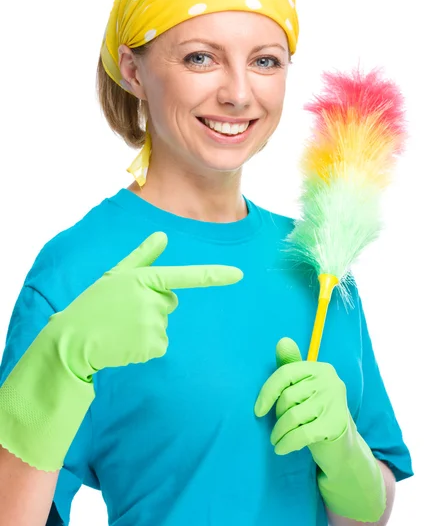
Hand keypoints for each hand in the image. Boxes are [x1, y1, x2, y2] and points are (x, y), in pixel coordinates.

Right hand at [56, 230, 242, 373]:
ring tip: (120, 328)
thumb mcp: (116, 275)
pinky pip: (160, 345)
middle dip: (153, 305)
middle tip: (124, 311)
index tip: (239, 274)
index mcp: (144, 278)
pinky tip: (125, 343)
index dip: (214, 275)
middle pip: (170, 301)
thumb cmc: (94, 303)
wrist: (73, 339)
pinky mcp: (153, 346)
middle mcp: (152, 299)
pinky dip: (146, 346)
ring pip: (163, 323)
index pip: (185, 276)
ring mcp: (154, 324)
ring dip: (146, 327)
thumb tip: (162, 236)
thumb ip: (142, 256)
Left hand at [254, 338, 348, 455]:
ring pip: (292, 417)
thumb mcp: (303, 388)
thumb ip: (291, 366)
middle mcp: (330, 381)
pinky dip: (286, 443)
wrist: (341, 445)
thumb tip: (282, 341)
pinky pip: (300, 434)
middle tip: (277, 428)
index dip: (267, 392)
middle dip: (277, 416)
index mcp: (320, 368)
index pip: (285, 373)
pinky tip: (280, 448)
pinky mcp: (336, 425)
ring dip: (279, 432)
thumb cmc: (315, 413)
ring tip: (276, 439)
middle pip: (287, 397)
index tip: (258, 411)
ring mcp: (335, 402)